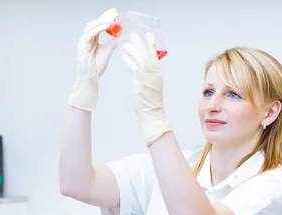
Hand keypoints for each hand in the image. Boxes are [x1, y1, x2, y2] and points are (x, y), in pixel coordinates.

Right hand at [68, 8, 118, 110]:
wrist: (90, 77)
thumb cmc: (96, 67)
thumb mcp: (108, 51)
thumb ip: (112, 43)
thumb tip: (119, 35)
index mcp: (93, 39)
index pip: (100, 25)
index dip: (107, 18)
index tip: (116, 14)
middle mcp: (88, 38)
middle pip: (96, 22)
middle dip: (105, 16)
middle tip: (115, 12)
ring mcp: (84, 40)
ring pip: (92, 25)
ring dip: (102, 21)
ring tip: (112, 19)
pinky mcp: (82, 44)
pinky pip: (91, 33)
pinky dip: (99, 28)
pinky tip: (107, 25)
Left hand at [122, 32, 172, 146]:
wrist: (152, 113)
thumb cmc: (149, 101)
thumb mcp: (148, 85)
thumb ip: (144, 74)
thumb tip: (137, 65)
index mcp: (157, 73)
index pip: (155, 55)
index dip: (151, 44)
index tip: (148, 35)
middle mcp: (154, 72)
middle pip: (148, 53)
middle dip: (141, 43)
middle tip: (135, 34)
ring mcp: (148, 76)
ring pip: (141, 58)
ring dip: (133, 49)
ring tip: (125, 43)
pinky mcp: (141, 81)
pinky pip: (134, 67)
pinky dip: (128, 60)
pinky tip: (123, 56)